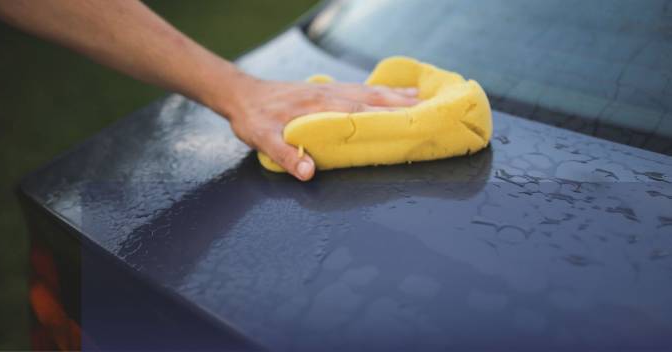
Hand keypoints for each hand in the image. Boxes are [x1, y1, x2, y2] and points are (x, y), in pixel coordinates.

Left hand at [221, 74, 419, 180]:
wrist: (242, 94)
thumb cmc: (253, 118)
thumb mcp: (262, 138)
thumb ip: (286, 155)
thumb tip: (309, 173)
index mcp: (319, 106)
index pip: (359, 111)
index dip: (385, 116)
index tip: (410, 121)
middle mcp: (329, 94)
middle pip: (372, 97)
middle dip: (401, 103)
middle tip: (429, 110)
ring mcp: (330, 89)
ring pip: (369, 90)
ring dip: (395, 94)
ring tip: (422, 98)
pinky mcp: (327, 89)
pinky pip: (360, 89)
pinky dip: (380, 91)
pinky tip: (392, 94)